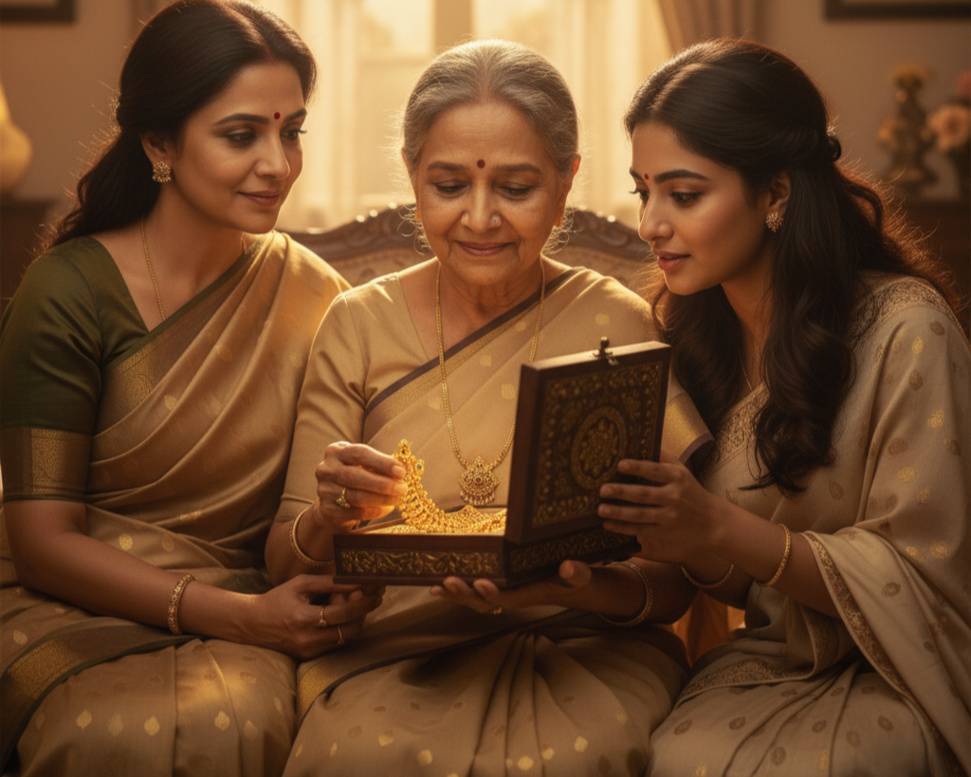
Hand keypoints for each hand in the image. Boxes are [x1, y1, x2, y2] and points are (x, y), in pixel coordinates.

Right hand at [243, 574, 383, 659]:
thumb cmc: (277, 599)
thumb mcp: (301, 584)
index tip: (376, 590)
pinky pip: (335, 643)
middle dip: (363, 612)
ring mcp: (309, 651)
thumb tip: (356, 580)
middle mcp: (308, 639)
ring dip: (354, 620)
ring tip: (351, 603)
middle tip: (369, 596)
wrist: (251, 624)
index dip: (363, 602)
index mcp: (304, 618)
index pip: (343, 613)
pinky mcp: (308, 657)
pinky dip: (342, 629)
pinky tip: (339, 616)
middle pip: (350, 629)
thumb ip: (329, 583)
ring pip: (345, 638)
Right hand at [313, 441, 406, 532]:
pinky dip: (373, 511)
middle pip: (356, 476)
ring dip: (381, 499)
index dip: (382, 462)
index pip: (360, 453)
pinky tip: (385, 509)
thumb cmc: (355, 477)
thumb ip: (381, 465)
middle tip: (402, 488)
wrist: (333, 501)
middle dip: (383, 483)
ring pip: (356, 496)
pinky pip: (354, 512)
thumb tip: (404, 468)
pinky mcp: (327, 509)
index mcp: (336, 451)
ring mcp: (324, 489)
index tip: (401, 471)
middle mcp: (326, 468)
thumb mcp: (364, 464)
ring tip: (397, 499)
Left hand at [430, 560, 592, 613]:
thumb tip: (569, 567)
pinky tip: (440, 584)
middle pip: (486, 603)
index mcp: (534, 594)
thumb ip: (578, 574)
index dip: (494, 594)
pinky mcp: (504, 588)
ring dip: (456, 595)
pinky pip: (477, 593)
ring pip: (477, 601)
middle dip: (466, 594)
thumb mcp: (586, 577)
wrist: (581, 591)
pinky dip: (459, 590)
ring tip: (434, 587)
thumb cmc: (583, 582)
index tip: (480, 583)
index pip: (511, 598)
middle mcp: (517, 597)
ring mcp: (509, 594)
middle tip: (447, 581)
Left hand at [597, 459, 723, 561]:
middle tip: (603, 490)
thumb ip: (664, 457)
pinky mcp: (664, 533)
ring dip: (619, 512)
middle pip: (644, 494)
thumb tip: (642, 440)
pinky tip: (608, 524)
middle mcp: (674, 497)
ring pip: (640, 515)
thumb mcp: (683, 471)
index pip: (655, 470)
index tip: (620, 465)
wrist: (713, 523)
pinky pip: (641, 530)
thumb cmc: (691, 492)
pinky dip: (623, 528)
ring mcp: (669, 517)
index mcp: (678, 478)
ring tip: (601, 509)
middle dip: (622, 492)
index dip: (637, 467)